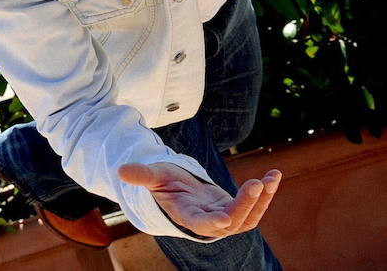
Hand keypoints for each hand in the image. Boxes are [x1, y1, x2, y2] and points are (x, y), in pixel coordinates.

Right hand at [118, 161, 280, 237]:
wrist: (178, 192)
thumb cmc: (163, 184)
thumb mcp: (153, 176)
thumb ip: (141, 175)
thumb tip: (120, 171)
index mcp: (187, 216)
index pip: (200, 223)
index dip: (212, 222)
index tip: (226, 218)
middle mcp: (208, 222)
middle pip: (232, 219)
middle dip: (246, 203)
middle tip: (256, 183)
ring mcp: (224, 218)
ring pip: (248, 217)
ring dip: (262, 200)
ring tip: (272, 178)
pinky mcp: (236, 211)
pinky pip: (255, 207)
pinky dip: (265, 194)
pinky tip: (274, 176)